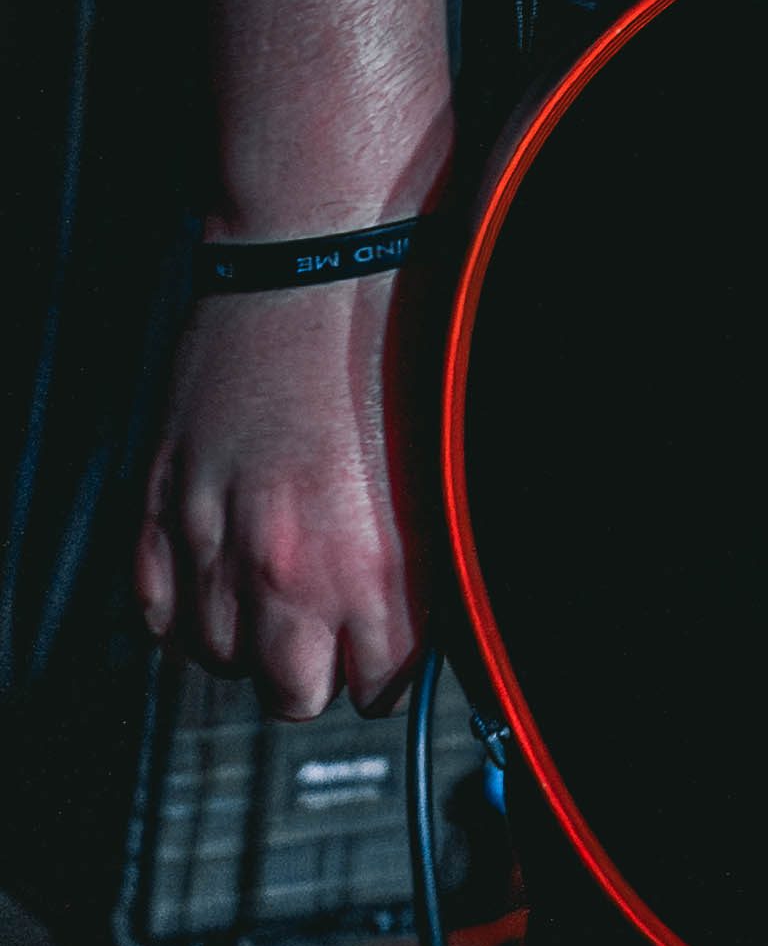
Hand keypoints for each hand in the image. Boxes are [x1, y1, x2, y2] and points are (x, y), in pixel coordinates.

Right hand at [136, 278, 425, 718]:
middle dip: (315, 663)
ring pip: (217, 657)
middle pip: (289, 695)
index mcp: (370, 564)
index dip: (387, 661)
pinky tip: (219, 565)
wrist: (320, 250)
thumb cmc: (402, 336)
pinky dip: (183, 601)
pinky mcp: (158, 499)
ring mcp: (210, 536)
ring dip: (249, 629)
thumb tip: (426, 618)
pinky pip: (153, 609)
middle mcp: (284, 565)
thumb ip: (423, 559)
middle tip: (333, 616)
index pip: (376, 690)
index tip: (389, 635)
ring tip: (278, 573)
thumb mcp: (438, 465)